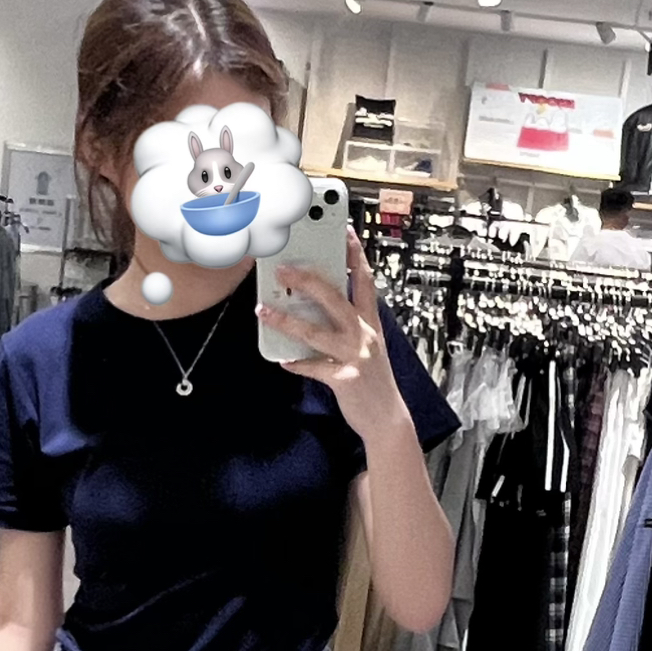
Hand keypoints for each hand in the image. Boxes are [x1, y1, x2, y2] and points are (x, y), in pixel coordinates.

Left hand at [259, 229, 410, 444]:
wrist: (387, 418)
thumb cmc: (373, 381)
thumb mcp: (367, 347)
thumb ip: (346, 327)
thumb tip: (311, 309)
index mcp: (370, 323)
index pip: (365, 281)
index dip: (355, 255)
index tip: (344, 232)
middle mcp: (365, 335)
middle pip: (335, 298)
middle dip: (307, 281)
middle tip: (283, 269)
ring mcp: (356, 356)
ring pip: (316, 331)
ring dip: (286, 320)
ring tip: (263, 311)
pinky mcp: (345, 379)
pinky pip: (314, 367)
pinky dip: (296, 363)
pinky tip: (282, 360)